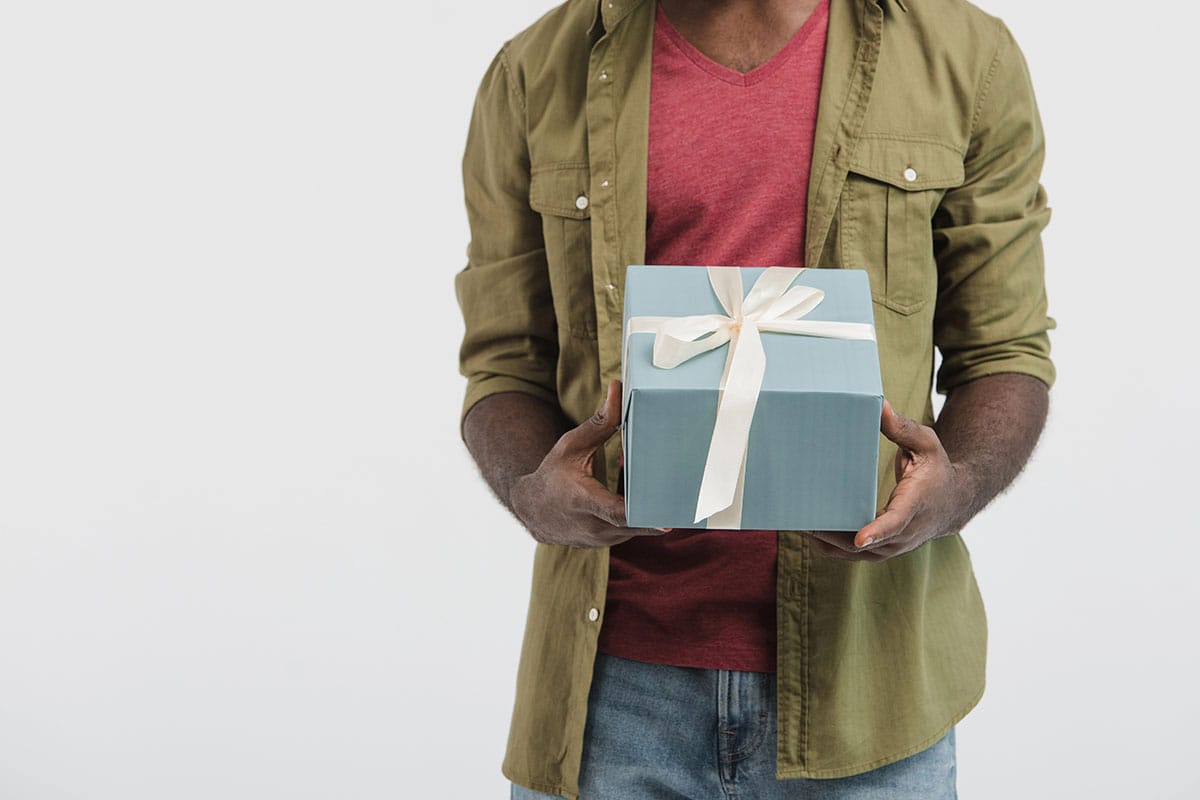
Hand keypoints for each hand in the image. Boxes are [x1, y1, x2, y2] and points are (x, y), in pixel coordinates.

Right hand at [510, 379, 670, 547]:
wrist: (532, 510)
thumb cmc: (553, 474)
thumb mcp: (571, 445)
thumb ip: (600, 422)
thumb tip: (617, 388)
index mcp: (583, 500)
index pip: (617, 513)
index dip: (644, 517)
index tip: (668, 519)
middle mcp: (593, 526)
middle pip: (636, 522)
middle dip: (658, 506)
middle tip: (682, 491)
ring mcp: (601, 540)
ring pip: (637, 527)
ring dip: (649, 510)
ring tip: (664, 487)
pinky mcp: (607, 544)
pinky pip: (632, 530)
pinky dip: (640, 516)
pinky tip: (647, 496)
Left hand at [804, 400, 971, 562]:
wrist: (952, 502)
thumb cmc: (936, 469)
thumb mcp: (926, 443)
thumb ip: (902, 428)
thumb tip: (880, 405)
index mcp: (915, 505)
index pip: (896, 523)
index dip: (877, 532)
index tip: (861, 538)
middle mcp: (903, 533)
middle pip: (864, 544)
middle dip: (832, 533)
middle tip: (802, 518)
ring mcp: (891, 546)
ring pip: (852, 553)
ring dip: (824, 540)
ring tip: (796, 521)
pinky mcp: (880, 550)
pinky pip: (849, 553)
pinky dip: (828, 544)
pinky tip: (807, 528)